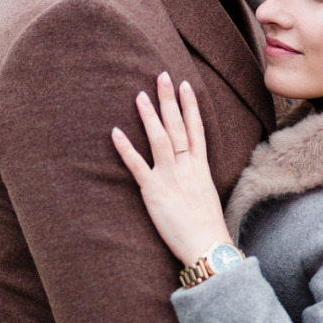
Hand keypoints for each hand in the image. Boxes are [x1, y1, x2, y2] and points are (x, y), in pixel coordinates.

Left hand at [111, 73, 233, 265]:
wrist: (207, 246)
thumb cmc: (207, 228)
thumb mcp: (206, 196)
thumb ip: (196, 180)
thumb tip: (190, 174)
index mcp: (200, 167)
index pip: (195, 129)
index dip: (190, 106)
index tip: (186, 85)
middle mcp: (186, 167)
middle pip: (177, 126)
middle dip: (169, 100)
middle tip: (162, 76)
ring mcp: (170, 177)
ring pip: (159, 139)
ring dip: (150, 115)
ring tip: (140, 95)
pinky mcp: (153, 190)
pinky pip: (137, 165)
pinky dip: (126, 148)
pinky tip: (115, 132)